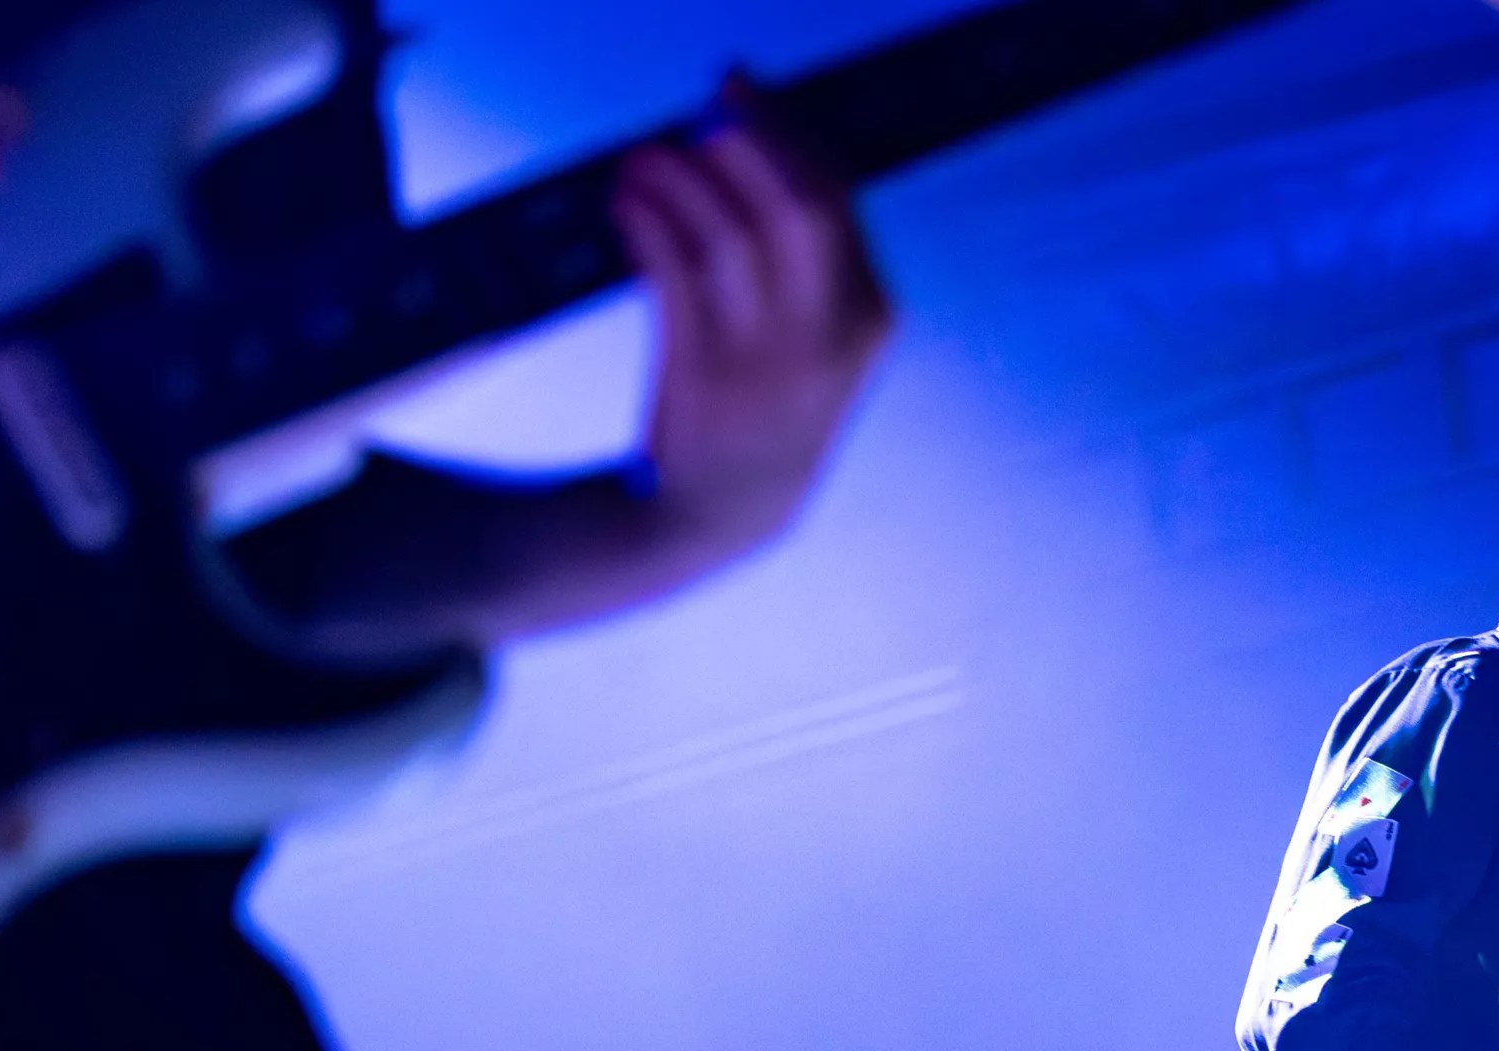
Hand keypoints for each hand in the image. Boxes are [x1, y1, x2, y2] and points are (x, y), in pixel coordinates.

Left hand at [613, 97, 889, 569]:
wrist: (728, 511)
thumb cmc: (768, 402)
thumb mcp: (821, 335)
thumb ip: (809, 253)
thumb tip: (750, 137)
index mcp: (871, 316)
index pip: (837, 197)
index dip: (783, 132)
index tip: (737, 91)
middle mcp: (829, 338)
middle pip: (796, 209)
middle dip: (744, 144)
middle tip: (700, 110)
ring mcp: (767, 362)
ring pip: (728, 237)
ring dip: (680, 180)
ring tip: (645, 157)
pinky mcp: (704, 379)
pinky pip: (673, 277)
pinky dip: (646, 225)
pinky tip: (627, 200)